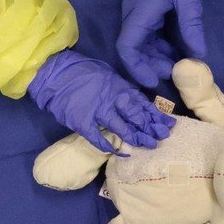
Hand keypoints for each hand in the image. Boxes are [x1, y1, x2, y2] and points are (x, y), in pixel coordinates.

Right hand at [28, 50, 175, 152]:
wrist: (55, 73)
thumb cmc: (82, 71)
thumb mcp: (107, 75)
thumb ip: (121, 89)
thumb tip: (137, 102)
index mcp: (118, 87)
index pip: (141, 103)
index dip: (155, 115)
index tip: (168, 124)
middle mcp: (111, 99)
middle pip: (135, 116)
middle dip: (150, 128)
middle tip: (162, 137)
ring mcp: (96, 111)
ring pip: (121, 127)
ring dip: (135, 137)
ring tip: (148, 145)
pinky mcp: (82, 122)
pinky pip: (98, 137)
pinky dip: (109, 146)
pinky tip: (120, 152)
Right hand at [119, 0, 205, 86]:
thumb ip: (191, 24)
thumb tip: (198, 54)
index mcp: (140, 11)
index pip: (127, 47)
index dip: (137, 68)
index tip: (154, 80)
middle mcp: (133, 15)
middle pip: (134, 49)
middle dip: (151, 65)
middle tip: (175, 72)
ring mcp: (137, 13)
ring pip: (140, 44)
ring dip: (156, 57)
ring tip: (178, 64)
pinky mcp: (144, 12)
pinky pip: (147, 35)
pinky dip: (159, 46)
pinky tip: (176, 51)